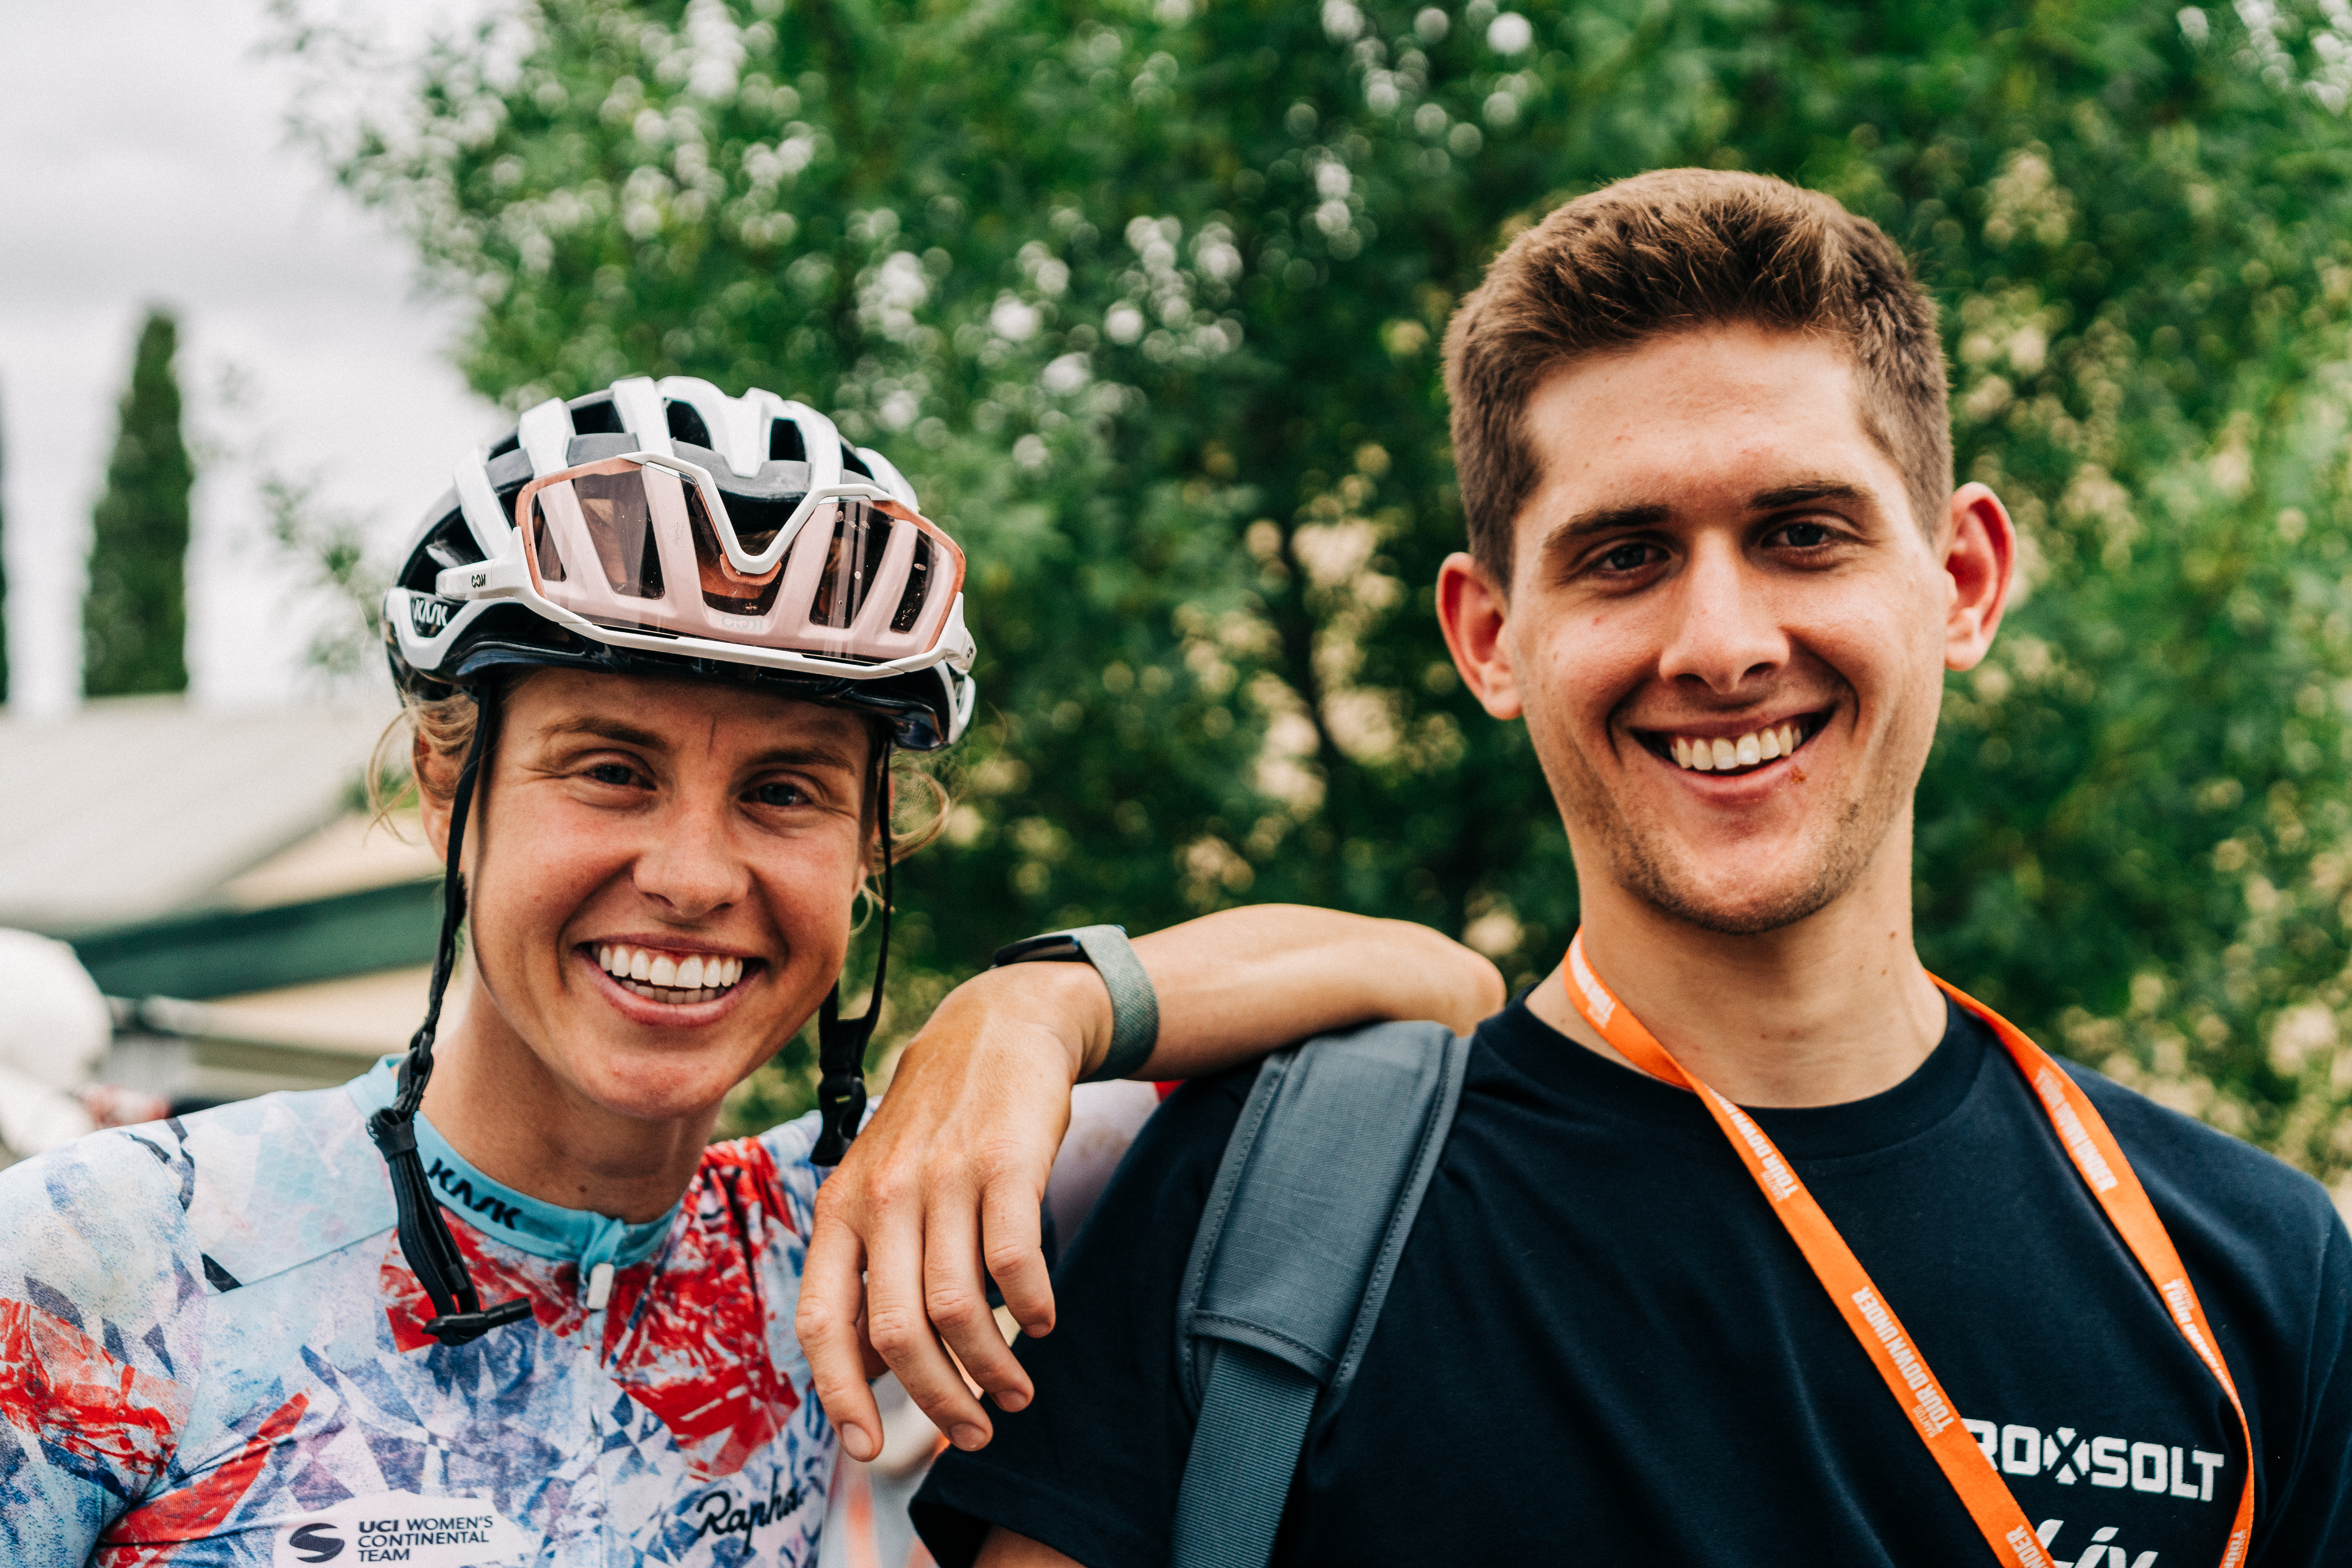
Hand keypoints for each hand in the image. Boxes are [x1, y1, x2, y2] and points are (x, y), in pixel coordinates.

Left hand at [797, 962, 1104, 1460]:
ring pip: (956, 1308)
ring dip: (990, 1370)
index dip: (840, 1395)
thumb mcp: (878, 1187)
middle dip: (936, 1400)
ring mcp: (943, 1178)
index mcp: (840, 1210)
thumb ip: (868, 1270)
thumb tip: (863, 1372)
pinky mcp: (1006, 1163)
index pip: (822, 1323)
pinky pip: (1015, 1261)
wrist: (993, 1028)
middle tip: (975, 1432)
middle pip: (896, 1332)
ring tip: (1016, 1393)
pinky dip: (1029, 1308)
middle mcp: (882, 1196)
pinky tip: (1040, 1323)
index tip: (869, 1448)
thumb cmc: (935, 1128)